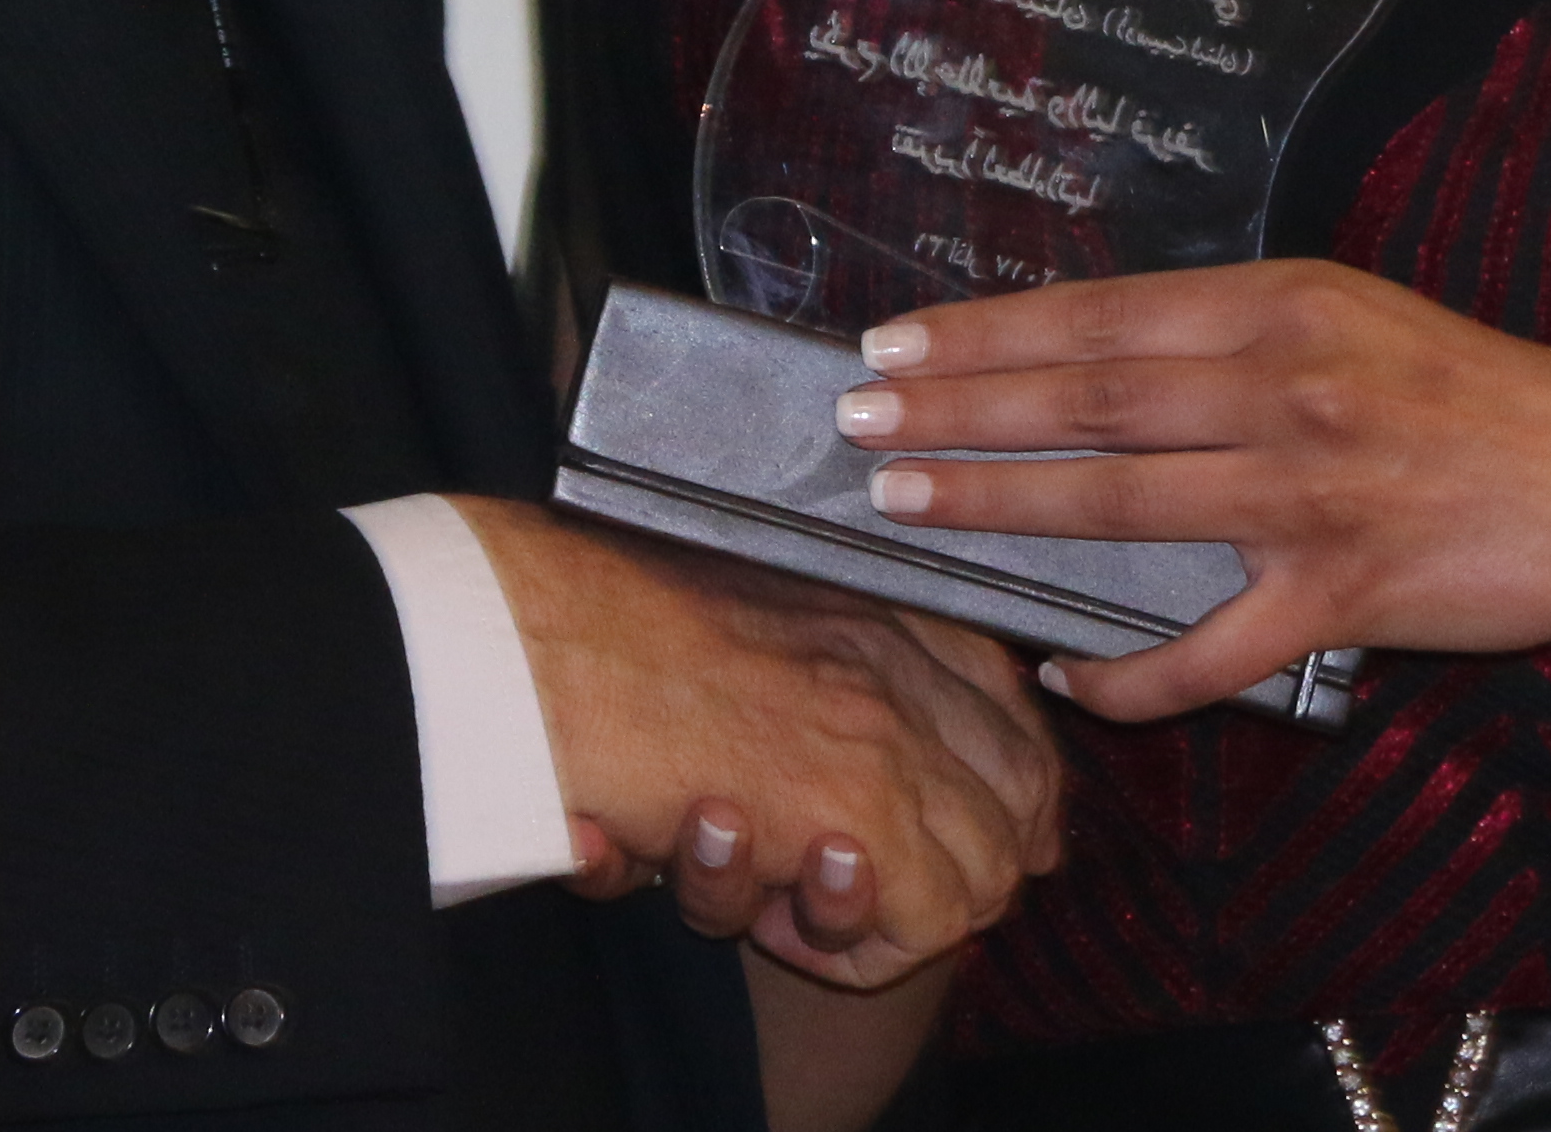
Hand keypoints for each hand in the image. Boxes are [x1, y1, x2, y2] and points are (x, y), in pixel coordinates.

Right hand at [457, 501, 1061, 985]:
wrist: (522, 637)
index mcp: (879, 603)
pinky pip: (925, 922)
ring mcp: (886, 731)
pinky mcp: (852, 807)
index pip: (1016, 716)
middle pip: (1028, 797)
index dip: (1001, 798)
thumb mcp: (735, 634)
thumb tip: (862, 794)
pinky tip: (768, 914)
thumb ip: (803, 681)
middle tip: (846, 893)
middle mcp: (902, 658)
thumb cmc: (592, 635)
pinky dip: (854, 946)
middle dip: (962, 872)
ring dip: (899, 912)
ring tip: (787, 902)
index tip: (940, 845)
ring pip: (988, 869)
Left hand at [829, 260, 1550, 723]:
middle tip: (852, 422)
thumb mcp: (1362, 326)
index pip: (1100, 315)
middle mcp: (1292, 385)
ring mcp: (1317, 493)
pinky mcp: (1349, 596)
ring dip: (1001, 509)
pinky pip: (1212, 649)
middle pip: (1089, 398)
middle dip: (957, 410)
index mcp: (1288, 304)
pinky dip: (1133, 673)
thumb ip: (1242, 339)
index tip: (887, 343)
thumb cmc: (1487, 405)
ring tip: (904, 510)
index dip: (984, 333)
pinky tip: (1069, 678)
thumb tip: (1100, 356)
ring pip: (1123, 505)